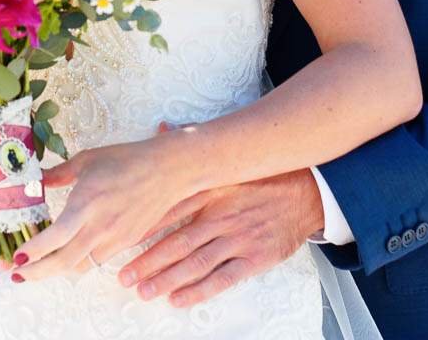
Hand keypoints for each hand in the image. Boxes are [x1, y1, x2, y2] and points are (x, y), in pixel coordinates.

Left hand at [12, 126, 193, 282]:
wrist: (167, 170)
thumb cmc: (127, 159)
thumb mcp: (87, 160)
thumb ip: (59, 174)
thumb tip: (37, 181)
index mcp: (86, 204)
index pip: (54, 239)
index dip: (33, 253)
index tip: (16, 257)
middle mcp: (99, 227)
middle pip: (63, 262)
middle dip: (36, 272)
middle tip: (17, 274)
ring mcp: (115, 238)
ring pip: (80, 266)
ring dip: (57, 271)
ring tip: (38, 268)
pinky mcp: (126, 242)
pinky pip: (98, 261)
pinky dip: (79, 263)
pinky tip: (68, 257)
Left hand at [115, 168, 323, 307]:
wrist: (307, 193)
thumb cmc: (262, 177)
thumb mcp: (228, 160)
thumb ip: (193, 150)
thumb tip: (163, 129)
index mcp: (213, 189)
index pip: (170, 209)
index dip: (144, 225)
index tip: (120, 237)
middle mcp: (222, 215)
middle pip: (178, 241)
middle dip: (148, 260)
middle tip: (124, 275)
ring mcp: (239, 238)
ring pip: (196, 262)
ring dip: (167, 278)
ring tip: (143, 291)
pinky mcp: (255, 258)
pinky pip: (223, 278)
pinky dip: (199, 291)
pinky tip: (178, 299)